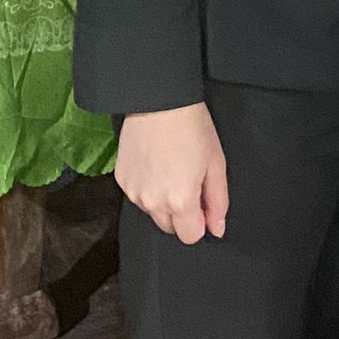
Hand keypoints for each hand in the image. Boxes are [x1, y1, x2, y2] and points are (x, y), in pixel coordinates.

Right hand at [115, 103, 228, 241]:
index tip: (203, 201)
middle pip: (169, 228)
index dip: (200, 222)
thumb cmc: (192, 128)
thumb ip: (217, 202)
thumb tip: (216, 229)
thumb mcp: (216, 164)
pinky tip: (154, 163)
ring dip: (163, 201)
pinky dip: (147, 187)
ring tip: (171, 168)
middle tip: (189, 181)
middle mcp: (153, 203)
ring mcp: (133, 192)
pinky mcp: (121, 179)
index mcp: (180, 202)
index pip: (190, 237)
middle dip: (181, 214)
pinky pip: (138, 195)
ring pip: (152, 212)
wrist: (158, 101)